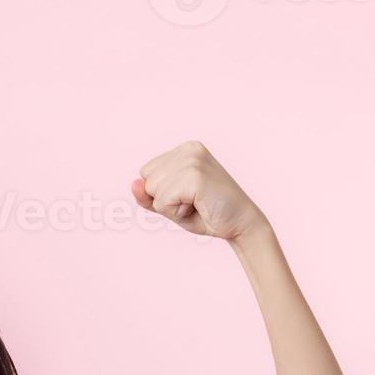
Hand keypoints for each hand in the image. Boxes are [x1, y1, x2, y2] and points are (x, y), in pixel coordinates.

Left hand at [131, 141, 267, 241]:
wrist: (241, 224)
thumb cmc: (207, 213)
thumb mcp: (170, 205)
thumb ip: (148, 196)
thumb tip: (134, 184)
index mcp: (184, 150)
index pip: (146, 172)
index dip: (161, 192)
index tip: (188, 196)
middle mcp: (189, 149)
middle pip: (147, 180)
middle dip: (164, 200)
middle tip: (194, 202)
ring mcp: (193, 160)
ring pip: (153, 191)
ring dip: (171, 207)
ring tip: (197, 203)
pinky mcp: (195, 175)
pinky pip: (163, 201)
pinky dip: (176, 212)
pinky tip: (199, 206)